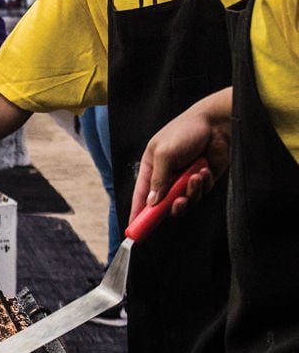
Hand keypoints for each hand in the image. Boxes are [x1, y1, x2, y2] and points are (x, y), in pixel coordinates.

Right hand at [131, 88, 230, 220]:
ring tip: (196, 176)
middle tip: (178, 202)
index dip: (137, 213)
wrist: (217, 123)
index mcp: (151, 169)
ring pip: (184, 202)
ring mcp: (184, 180)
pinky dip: (203, 185)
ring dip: (191, 192)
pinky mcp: (202, 181)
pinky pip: (200, 194)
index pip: (141, 196)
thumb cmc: (186, 131)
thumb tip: (152, 202)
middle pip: (163, 204)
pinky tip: (204, 169)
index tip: (134, 229)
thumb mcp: (164, 153)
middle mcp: (167, 177)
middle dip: (171, 205)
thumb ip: (158, 180)